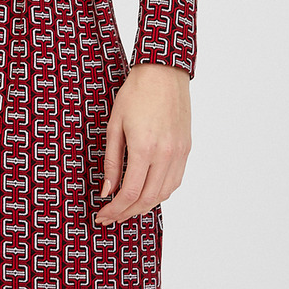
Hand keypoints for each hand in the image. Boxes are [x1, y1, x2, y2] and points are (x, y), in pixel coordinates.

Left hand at [94, 63, 190, 223]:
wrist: (164, 72)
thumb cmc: (136, 93)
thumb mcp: (114, 126)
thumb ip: (111, 161)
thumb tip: (108, 190)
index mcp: (145, 148)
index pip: (130, 193)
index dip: (115, 209)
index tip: (103, 215)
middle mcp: (166, 154)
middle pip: (148, 199)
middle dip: (127, 213)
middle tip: (112, 217)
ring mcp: (179, 153)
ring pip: (164, 193)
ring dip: (145, 206)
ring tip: (127, 208)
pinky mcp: (186, 148)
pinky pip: (175, 180)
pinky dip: (160, 192)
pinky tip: (147, 193)